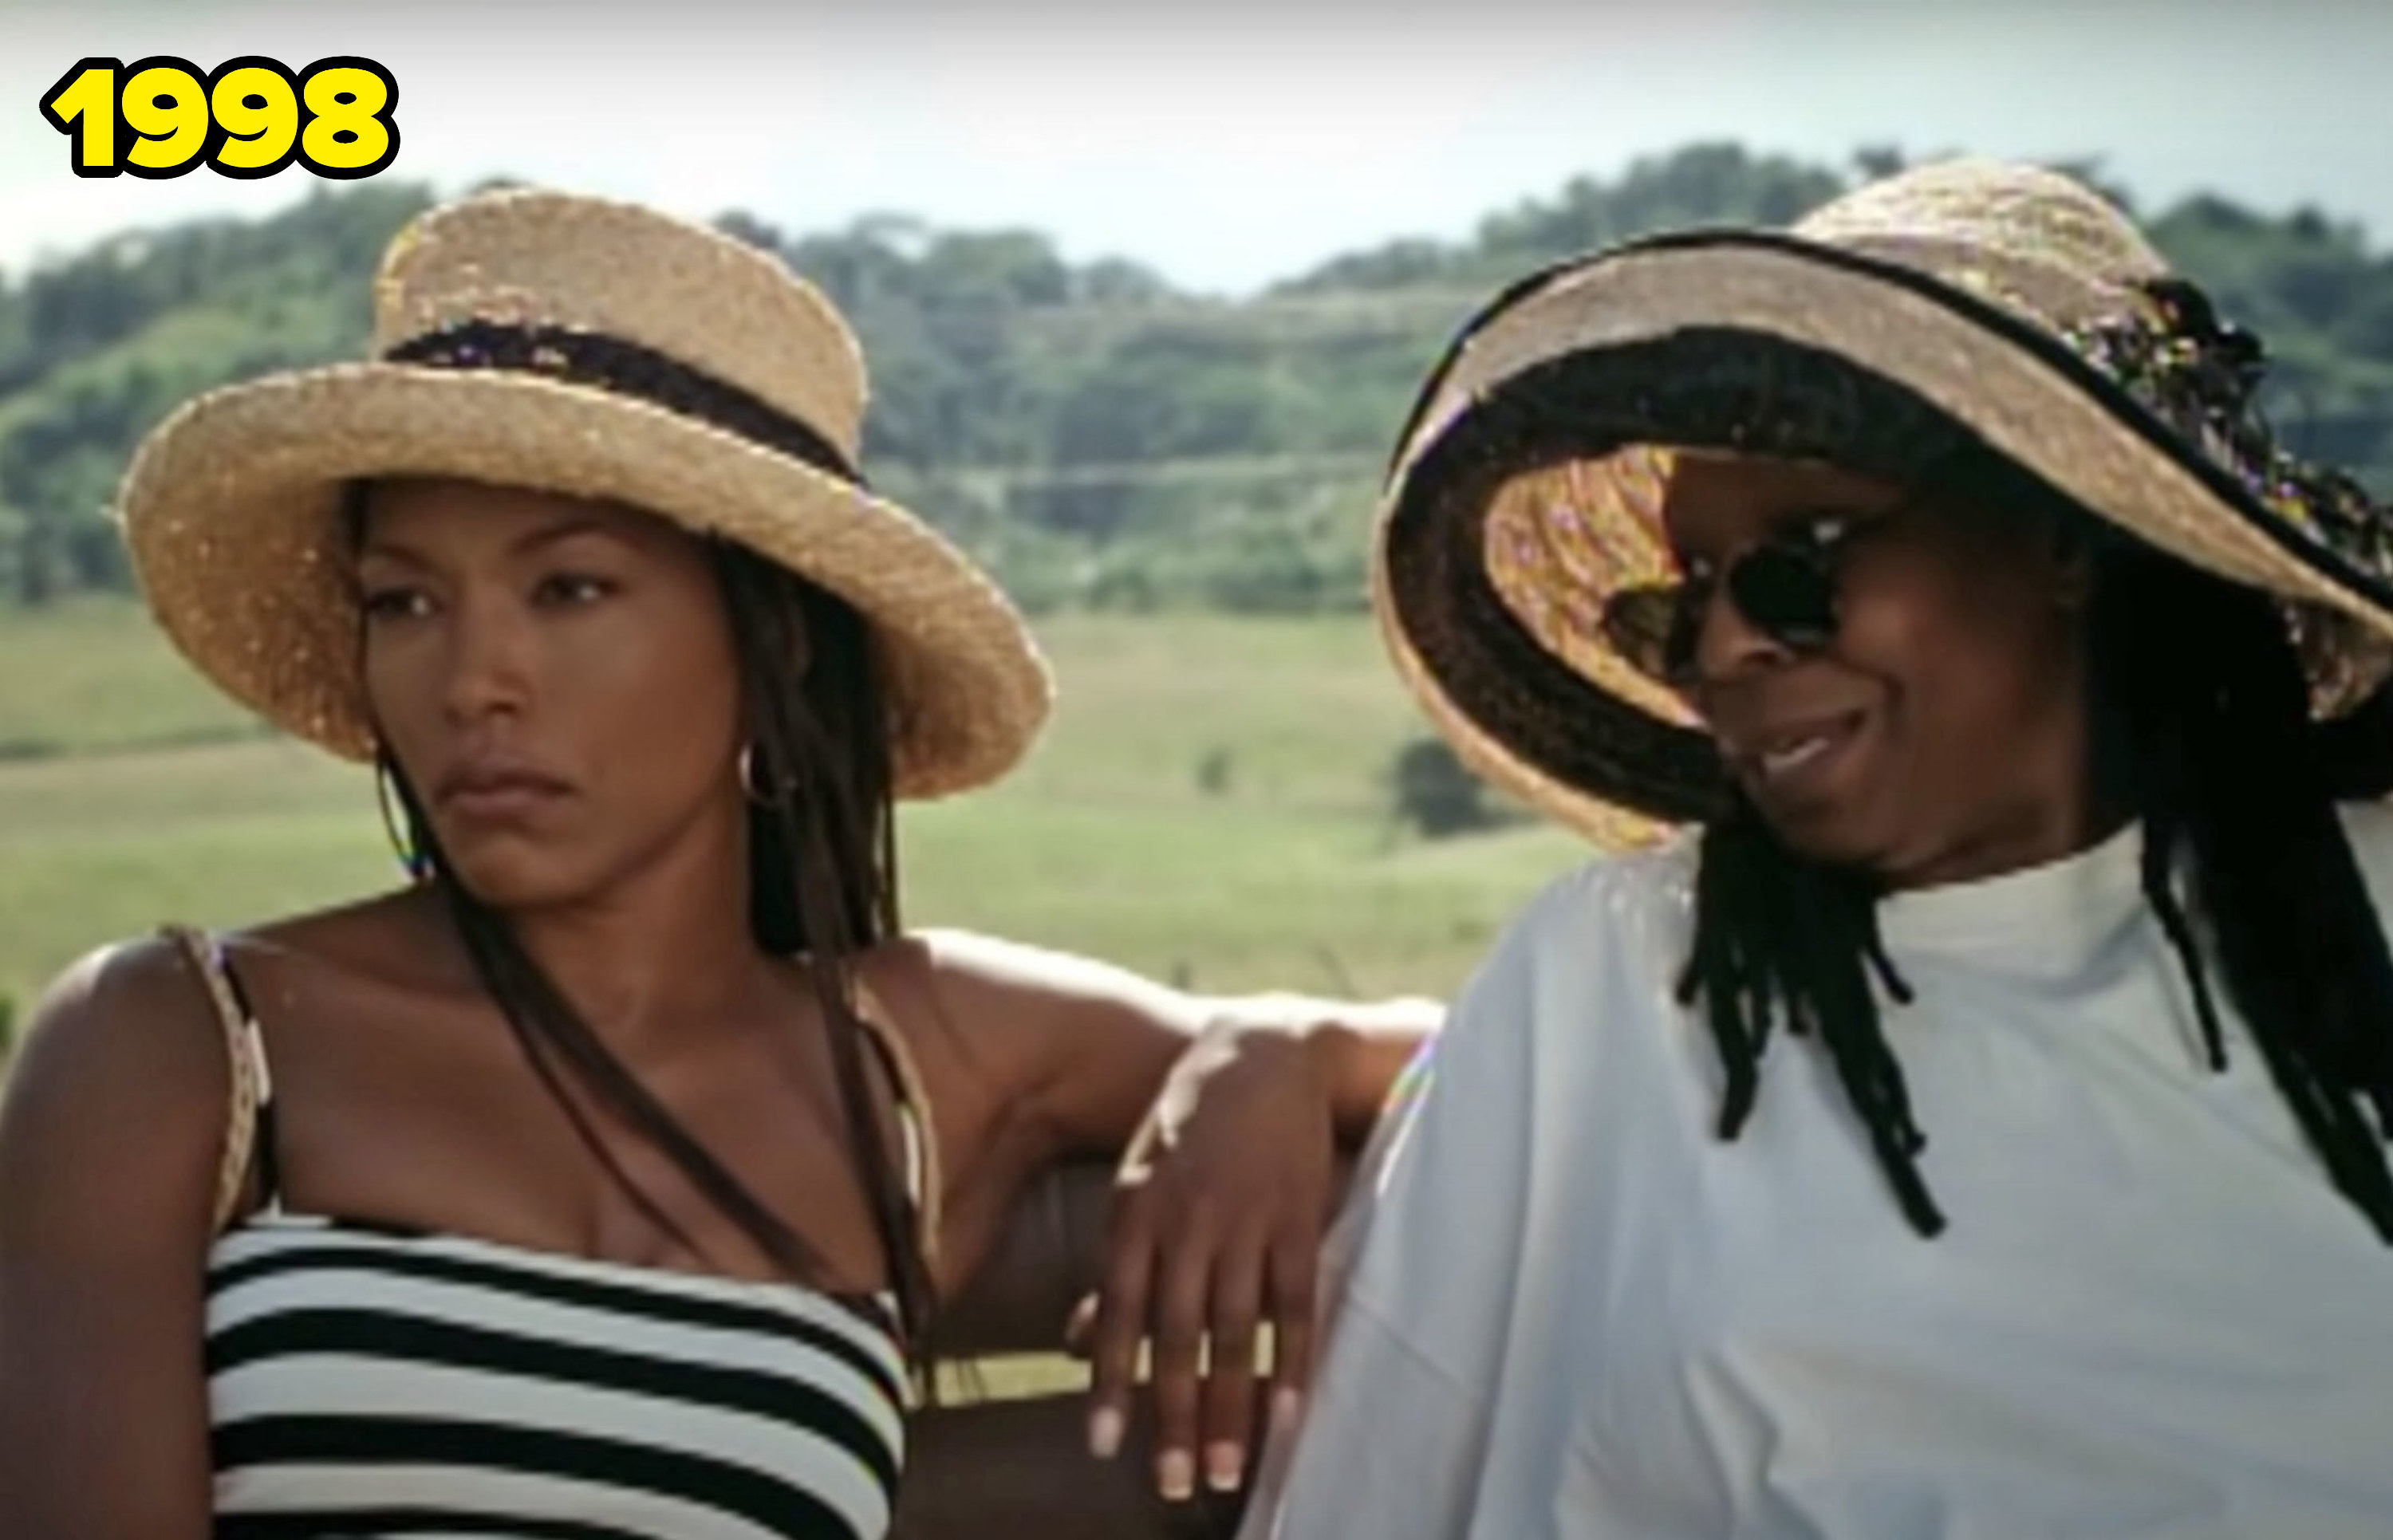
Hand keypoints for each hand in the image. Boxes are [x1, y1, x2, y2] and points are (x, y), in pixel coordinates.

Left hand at [1074, 1017, 1335, 1503]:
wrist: (1266, 1054)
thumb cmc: (1190, 1123)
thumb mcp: (1135, 1178)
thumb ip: (1117, 1262)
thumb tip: (1081, 1341)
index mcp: (1139, 1213)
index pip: (1122, 1314)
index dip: (1113, 1383)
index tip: (1106, 1447)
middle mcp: (1190, 1223)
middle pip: (1179, 1336)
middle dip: (1173, 1417)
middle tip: (1174, 1484)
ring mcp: (1248, 1222)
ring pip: (1236, 1332)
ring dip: (1231, 1407)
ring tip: (1227, 1469)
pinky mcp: (1298, 1219)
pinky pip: (1296, 1303)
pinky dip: (1293, 1360)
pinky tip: (1289, 1412)